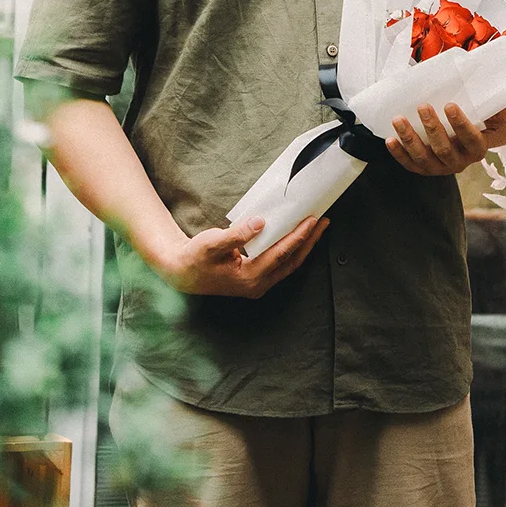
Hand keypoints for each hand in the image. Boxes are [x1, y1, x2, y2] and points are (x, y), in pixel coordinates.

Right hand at [160, 215, 328, 298]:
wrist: (182, 274)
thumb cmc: (195, 258)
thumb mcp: (212, 243)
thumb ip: (237, 234)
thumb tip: (261, 222)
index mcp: (249, 277)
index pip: (281, 254)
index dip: (298, 237)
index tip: (312, 221)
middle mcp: (257, 285)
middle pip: (292, 262)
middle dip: (310, 241)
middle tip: (324, 222)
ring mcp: (257, 285)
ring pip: (288, 266)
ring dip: (304, 247)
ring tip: (316, 229)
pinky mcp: (255, 281)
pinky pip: (281, 266)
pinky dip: (292, 252)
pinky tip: (296, 240)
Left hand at [386, 104, 488, 175]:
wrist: (466, 136)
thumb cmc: (479, 120)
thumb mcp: (494, 116)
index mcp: (478, 150)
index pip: (472, 139)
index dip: (461, 124)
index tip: (450, 104)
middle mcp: (459, 163)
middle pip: (444, 149)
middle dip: (432, 128)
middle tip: (422, 106)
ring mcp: (440, 167)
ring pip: (424, 159)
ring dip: (409, 140)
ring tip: (398, 120)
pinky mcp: (424, 168)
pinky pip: (411, 165)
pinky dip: (399, 153)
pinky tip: (389, 139)